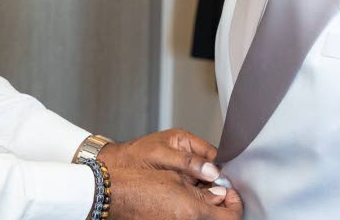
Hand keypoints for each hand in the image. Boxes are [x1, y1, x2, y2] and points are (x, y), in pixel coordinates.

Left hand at [97, 128, 222, 184]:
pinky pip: (191, 187)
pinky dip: (194, 193)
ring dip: (204, 188)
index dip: (219, 167)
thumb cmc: (133, 156)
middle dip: (212, 180)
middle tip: (215, 193)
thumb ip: (185, 161)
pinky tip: (192, 198)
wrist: (114, 168)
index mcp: (183, 140)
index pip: (211, 153)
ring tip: (203, 196)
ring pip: (201, 179)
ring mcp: (180, 167)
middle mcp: (184, 153)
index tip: (224, 182)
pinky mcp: (175, 179)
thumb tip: (210, 170)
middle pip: (208, 167)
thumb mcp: (160, 155)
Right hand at [104, 166, 242, 219]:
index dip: (235, 204)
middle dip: (221, 207)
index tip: (231, 194)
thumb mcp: (176, 177)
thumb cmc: (140, 183)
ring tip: (196, 194)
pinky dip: (190, 214)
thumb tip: (220, 194)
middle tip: (217, 192)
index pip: (231, 217)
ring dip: (205, 210)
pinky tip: (182, 203)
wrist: (114, 196)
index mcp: (193, 213)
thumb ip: (204, 188)